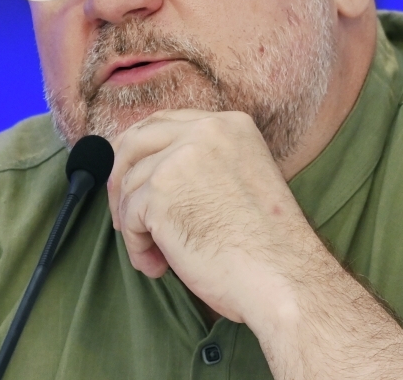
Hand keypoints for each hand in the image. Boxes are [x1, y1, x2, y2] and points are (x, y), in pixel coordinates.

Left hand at [107, 109, 316, 323]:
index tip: (134, 180)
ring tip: (157, 256)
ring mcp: (181, 156)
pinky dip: (137, 246)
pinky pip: (129, 216)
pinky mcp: (160, 188)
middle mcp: (206, 130)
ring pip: (130, 185)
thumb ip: (201, 165)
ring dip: (134, 226)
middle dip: (120, 178)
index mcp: (231, 125)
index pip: (165, 123)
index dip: (141, 152)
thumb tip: (147, 172)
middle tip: (125, 216)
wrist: (282, 278)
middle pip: (135, 141)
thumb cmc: (266, 247)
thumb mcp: (240, 180)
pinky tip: (157, 266)